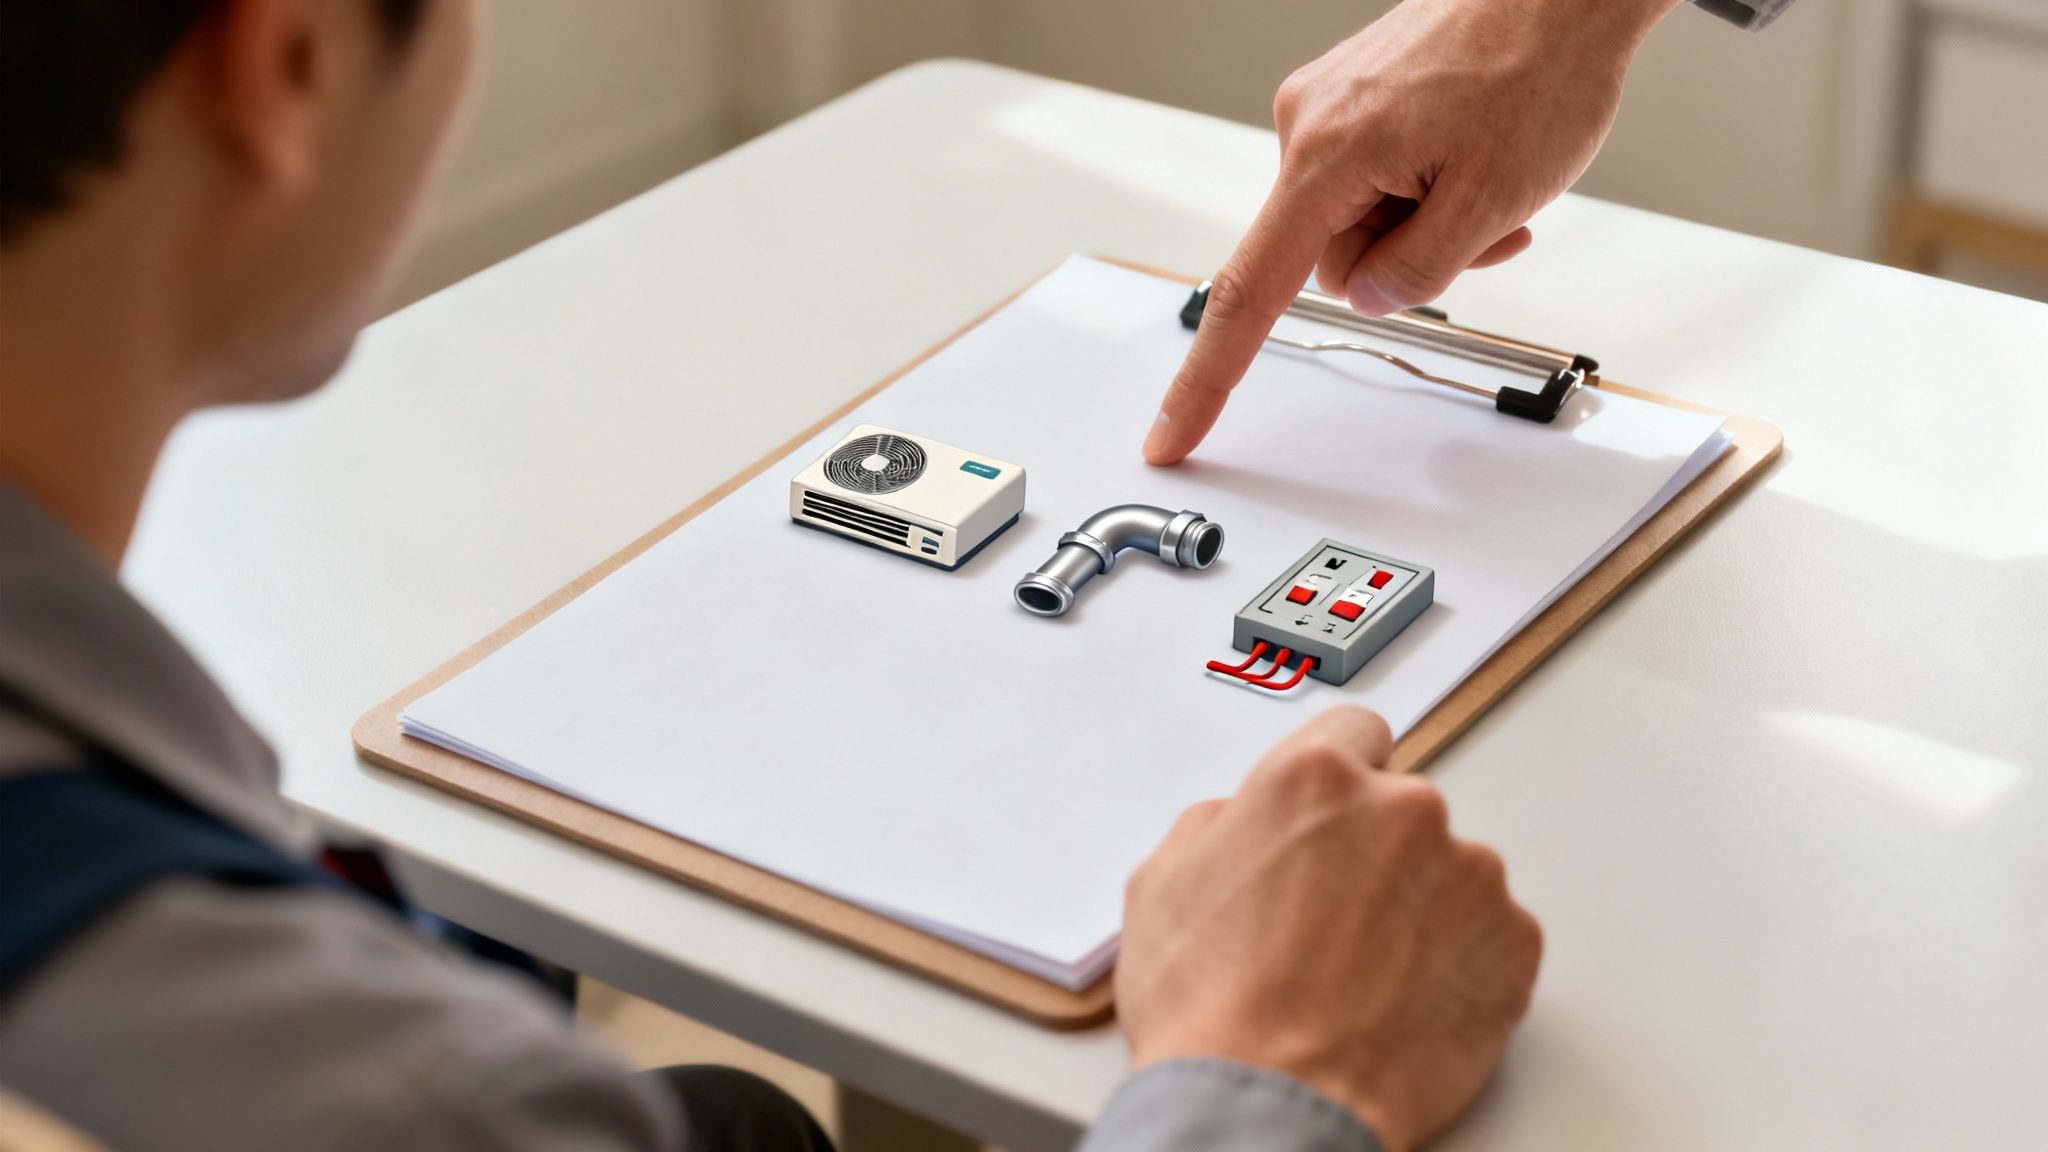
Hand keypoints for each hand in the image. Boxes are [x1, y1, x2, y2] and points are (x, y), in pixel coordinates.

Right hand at [1117, 707, 1542, 1151]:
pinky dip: (1458, 960)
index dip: (1336, 779)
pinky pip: (1490, 934)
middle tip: (1328, 922)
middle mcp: (1403, 809)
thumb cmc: (1213, 1011)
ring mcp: (1469, 876)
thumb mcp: (1161, 885)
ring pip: (1447, 871)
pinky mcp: (1513, 944)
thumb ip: (1216, 825)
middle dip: (1372, 853)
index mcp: (1314, 779)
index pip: (1354, 732)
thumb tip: (1241, 823)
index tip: (1334, 813)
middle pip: (1400, 807)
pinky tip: (1404, 1000)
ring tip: (1363, 976)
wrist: (1272, 1109)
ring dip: (1417, 907)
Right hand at [1143, 0, 1682, 463]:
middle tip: (1483, 223)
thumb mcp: (1491, 201)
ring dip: (1425, 222)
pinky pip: (1374, 180)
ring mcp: (1328, 110)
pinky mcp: (1353, 101)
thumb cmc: (1536, 68)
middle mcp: (1307, 127)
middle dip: (1406, 259)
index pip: (1249, 294)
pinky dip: (1423, 189)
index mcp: (1325, 157)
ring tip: (1488, 178)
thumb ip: (1419, 273)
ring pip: (1360, 222)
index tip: (1170, 435)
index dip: (1208, 379)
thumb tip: (1372, 300)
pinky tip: (1472, 155)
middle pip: (1331, 260)